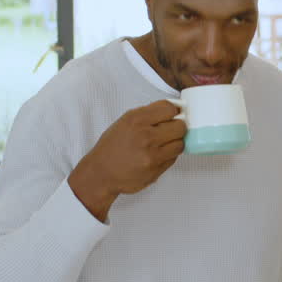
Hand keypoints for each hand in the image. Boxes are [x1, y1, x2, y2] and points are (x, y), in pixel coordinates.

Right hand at [67, 100, 186, 220]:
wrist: (101, 173)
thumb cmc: (112, 147)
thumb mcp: (125, 122)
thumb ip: (147, 115)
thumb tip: (173, 110)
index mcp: (136, 119)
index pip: (169, 108)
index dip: (175, 111)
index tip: (174, 115)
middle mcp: (145, 135)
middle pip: (180, 126)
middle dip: (178, 127)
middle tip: (172, 130)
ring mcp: (151, 154)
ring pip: (180, 144)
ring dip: (175, 143)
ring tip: (165, 144)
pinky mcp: (155, 169)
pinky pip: (173, 158)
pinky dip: (169, 155)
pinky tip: (157, 155)